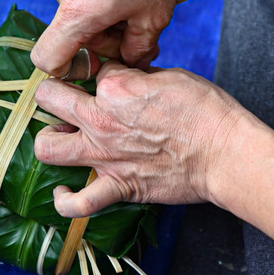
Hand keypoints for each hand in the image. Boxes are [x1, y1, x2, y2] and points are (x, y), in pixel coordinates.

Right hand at [31, 0, 200, 77]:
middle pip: (74, 37)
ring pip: (83, 14)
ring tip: (146, 3)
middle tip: (145, 31)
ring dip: (110, 19)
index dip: (71, 71)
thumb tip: (129, 60)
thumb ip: (137, 49)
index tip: (103, 64)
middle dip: (106, 42)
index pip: (47, 59)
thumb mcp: (155, 17)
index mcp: (77, 12)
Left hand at [33, 60, 244, 216]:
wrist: (226, 154)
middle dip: (53, 93)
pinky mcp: (118, 186)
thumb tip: (127, 78)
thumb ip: (139, 76)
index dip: (100, 72)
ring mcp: (105, 156)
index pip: (92, 71)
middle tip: (64, 98)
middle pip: (51, 98)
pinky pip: (79, 203)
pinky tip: (63, 191)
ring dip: (48, 139)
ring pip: (47, 146)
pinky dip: (65, 200)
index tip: (111, 78)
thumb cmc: (207, 112)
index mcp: (116, 88)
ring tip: (60, 137)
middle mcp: (101, 120)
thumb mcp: (172, 76)